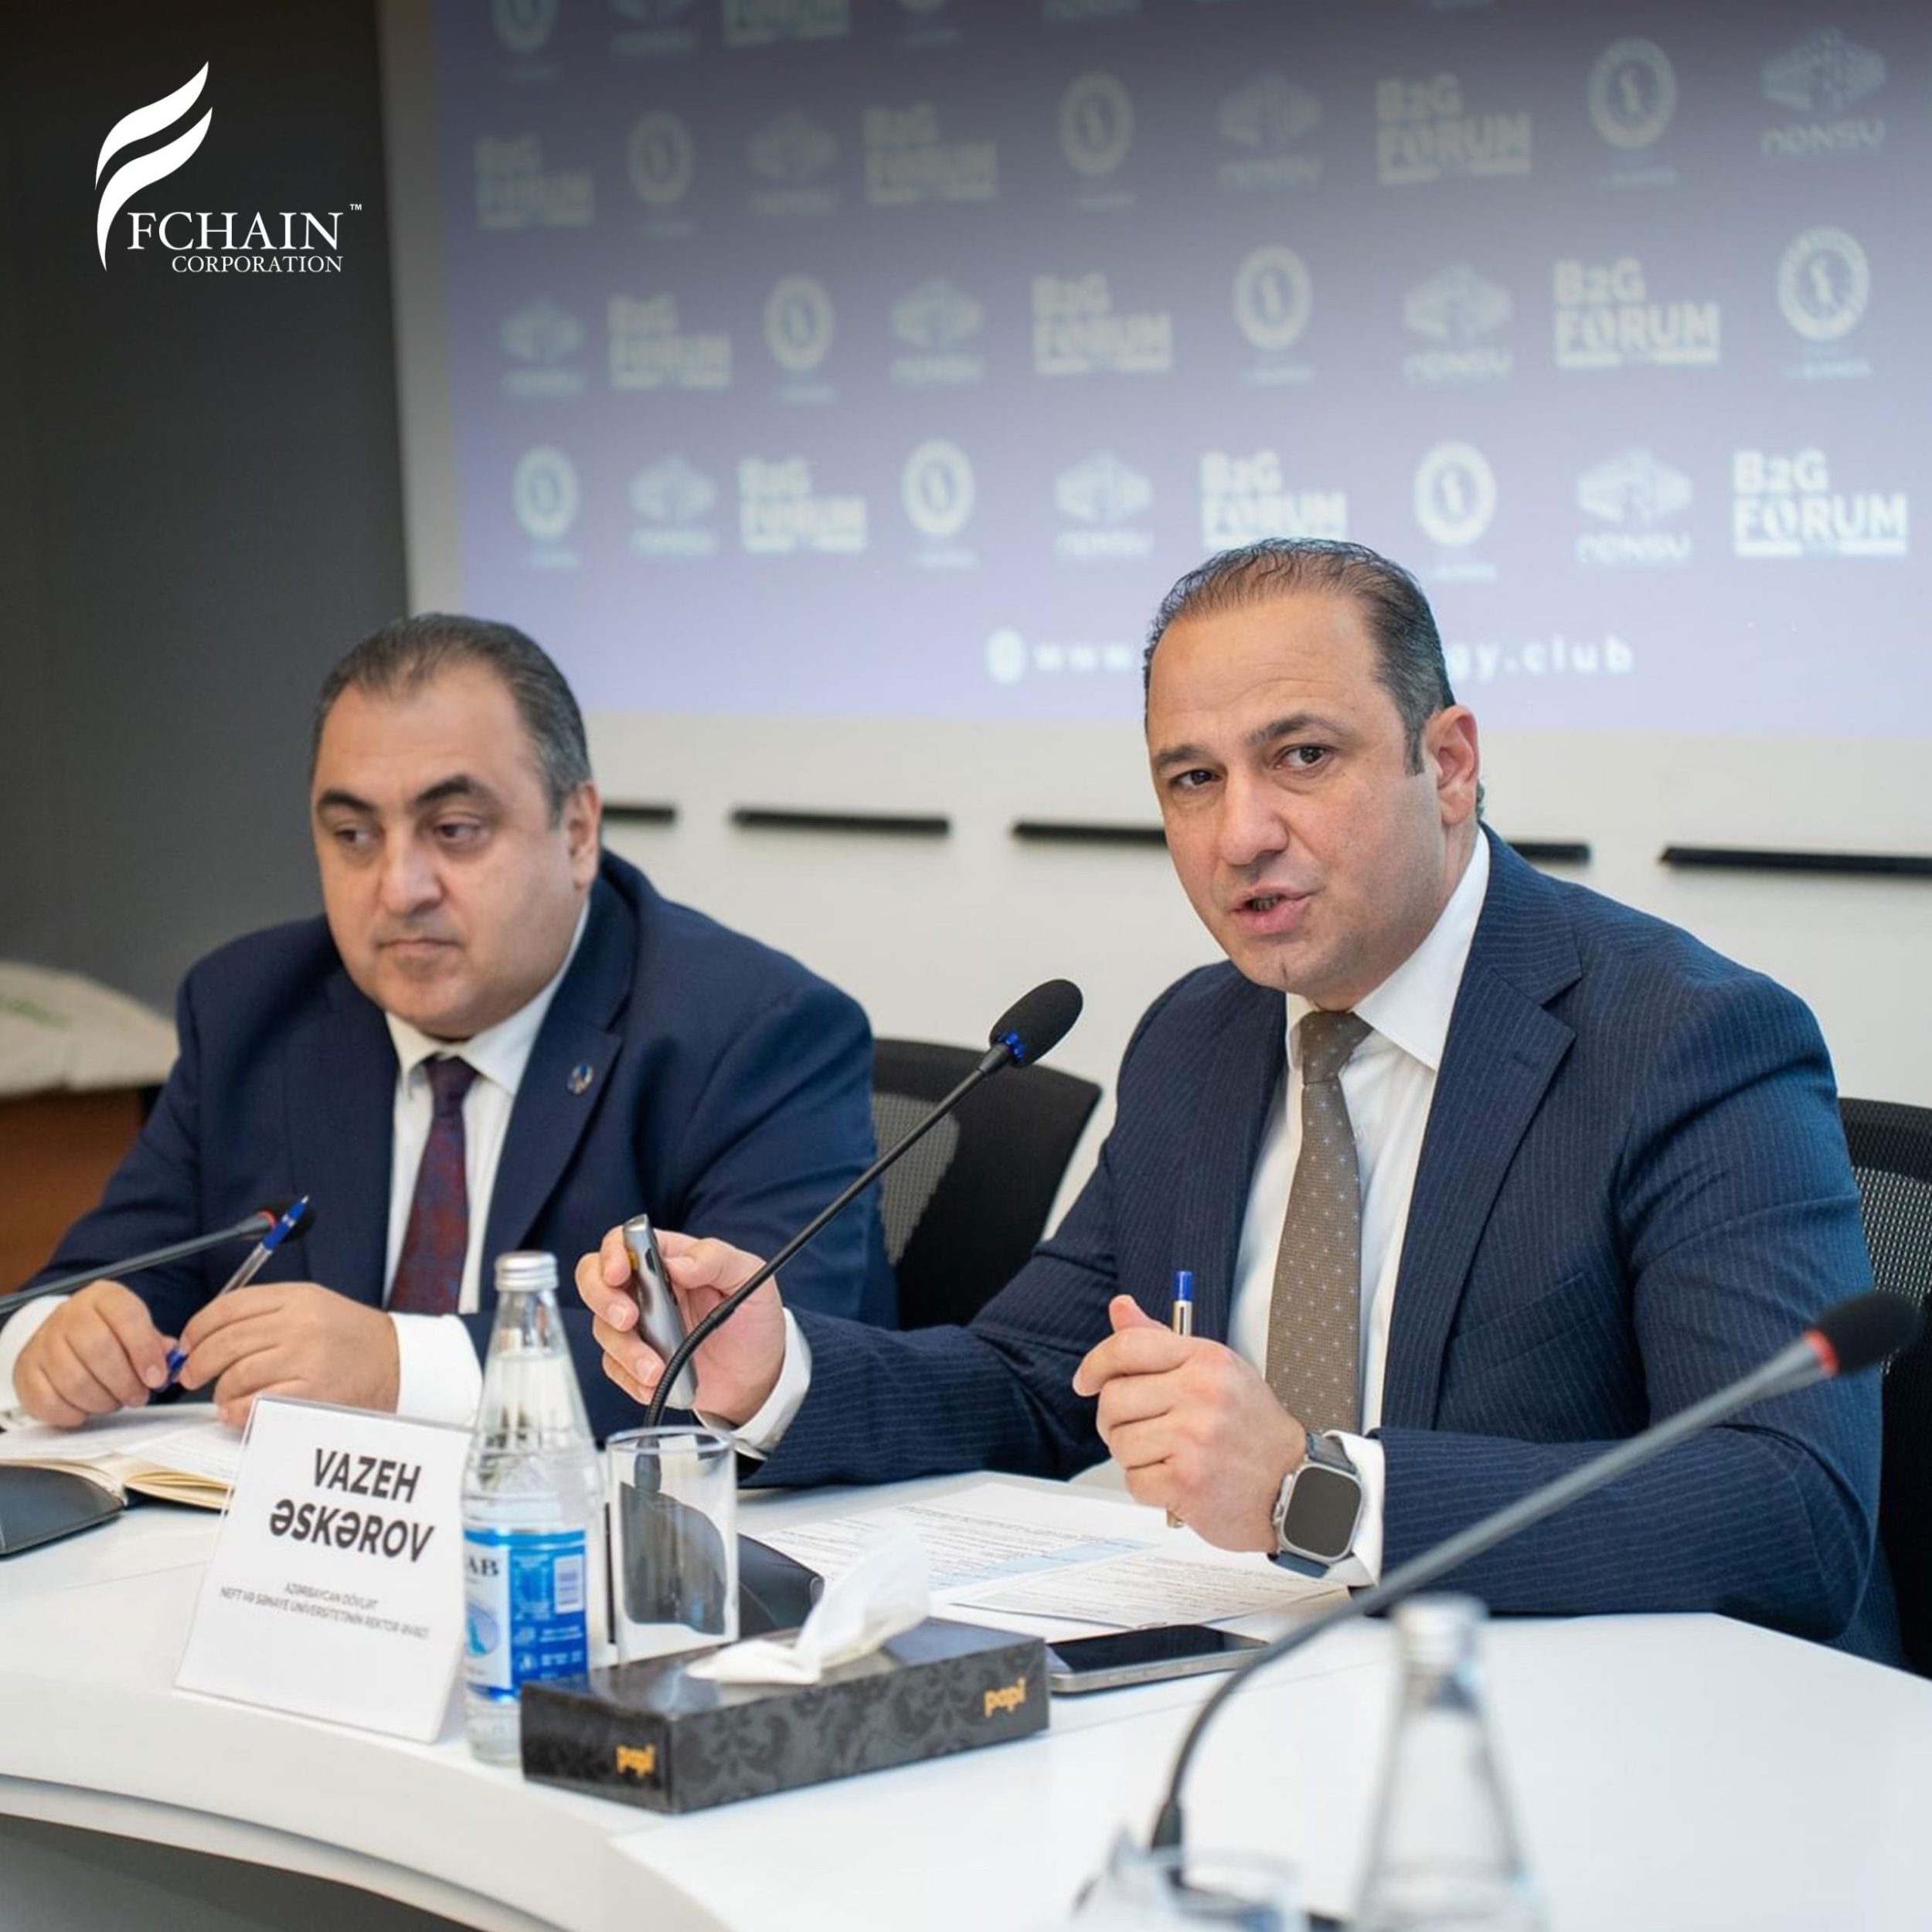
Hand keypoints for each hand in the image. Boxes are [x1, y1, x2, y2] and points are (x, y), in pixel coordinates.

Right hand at [13, 1281, 173, 1427]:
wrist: (64, 1338)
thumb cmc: (111, 1337)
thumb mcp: (138, 1330)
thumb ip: (156, 1345)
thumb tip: (171, 1360)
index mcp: (103, 1297)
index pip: (126, 1316)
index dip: (144, 1350)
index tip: (157, 1378)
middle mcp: (69, 1314)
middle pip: (98, 1350)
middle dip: (124, 1382)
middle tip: (139, 1396)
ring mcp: (43, 1342)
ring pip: (73, 1380)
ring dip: (102, 1400)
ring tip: (116, 1402)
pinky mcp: (26, 1371)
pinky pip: (49, 1401)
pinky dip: (73, 1412)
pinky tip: (87, 1409)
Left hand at [176, 1283, 399, 1425]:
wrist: (397, 1361)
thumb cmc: (349, 1338)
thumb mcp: (313, 1305)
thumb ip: (266, 1312)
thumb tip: (207, 1335)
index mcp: (297, 1297)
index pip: (228, 1307)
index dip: (197, 1328)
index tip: (187, 1344)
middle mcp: (300, 1323)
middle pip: (225, 1341)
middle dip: (197, 1363)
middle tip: (190, 1375)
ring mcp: (306, 1357)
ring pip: (236, 1374)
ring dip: (219, 1390)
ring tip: (223, 1396)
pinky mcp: (312, 1391)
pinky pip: (255, 1402)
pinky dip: (236, 1411)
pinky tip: (236, 1411)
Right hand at [573, 1226, 785, 1424]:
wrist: (758, 1374)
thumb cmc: (753, 1316)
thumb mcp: (748, 1277)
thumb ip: (716, 1259)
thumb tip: (677, 1262)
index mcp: (668, 1258)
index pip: (622, 1242)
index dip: (612, 1253)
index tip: (620, 1273)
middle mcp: (645, 1289)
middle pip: (594, 1279)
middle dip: (602, 1298)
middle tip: (628, 1319)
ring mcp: (638, 1326)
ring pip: (603, 1328)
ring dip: (626, 1350)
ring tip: (657, 1369)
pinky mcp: (635, 1361)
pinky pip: (614, 1367)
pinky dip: (630, 1378)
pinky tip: (654, 1384)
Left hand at [1072, 1295, 1306, 1551]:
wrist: (1297, 1488)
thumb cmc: (1252, 1429)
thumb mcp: (1216, 1370)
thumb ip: (1162, 1340)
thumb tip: (1120, 1308)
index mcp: (1206, 1360)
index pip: (1128, 1346)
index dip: (1096, 1364)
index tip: (1085, 1381)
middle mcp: (1200, 1394)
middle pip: (1114, 1398)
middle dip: (1114, 1419)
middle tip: (1138, 1430)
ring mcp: (1194, 1439)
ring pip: (1119, 1443)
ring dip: (1134, 1457)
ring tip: (1168, 1457)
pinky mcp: (1187, 1483)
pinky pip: (1133, 1481)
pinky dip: (1147, 1487)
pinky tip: (1176, 1481)